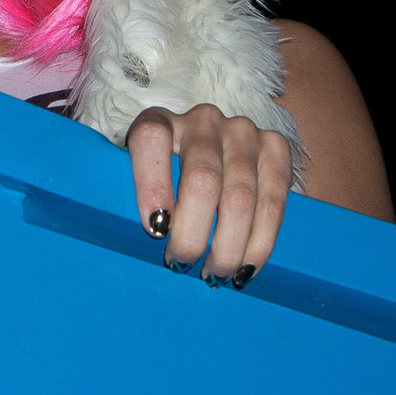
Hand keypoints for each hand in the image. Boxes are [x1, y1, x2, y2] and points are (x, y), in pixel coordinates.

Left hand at [125, 103, 292, 283]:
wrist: (215, 154)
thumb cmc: (164, 182)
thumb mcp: (136, 178)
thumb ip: (126, 198)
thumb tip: (120, 244)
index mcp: (159, 121)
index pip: (150, 138)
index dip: (151, 183)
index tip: (154, 229)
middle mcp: (203, 120)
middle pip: (202, 178)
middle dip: (193, 233)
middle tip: (183, 265)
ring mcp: (243, 132)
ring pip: (241, 196)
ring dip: (228, 245)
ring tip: (214, 274)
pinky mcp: (275, 148)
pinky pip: (274, 200)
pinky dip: (261, 241)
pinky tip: (247, 266)